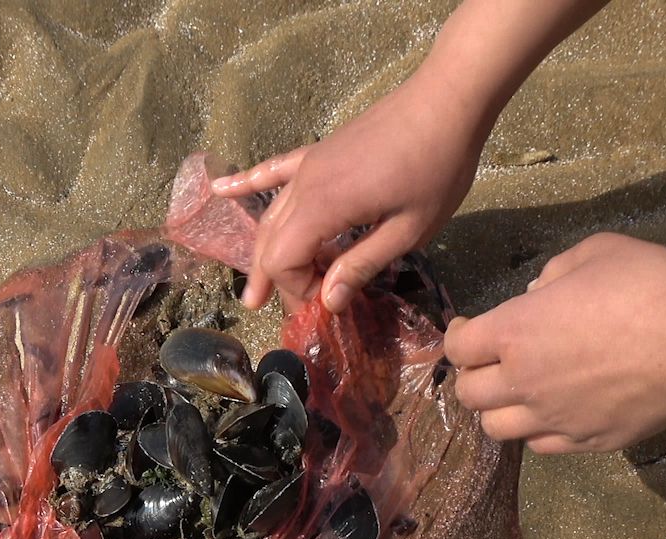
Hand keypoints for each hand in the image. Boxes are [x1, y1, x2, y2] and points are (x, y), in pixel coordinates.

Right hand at [212, 72, 489, 312]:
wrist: (446, 100)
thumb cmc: (436, 167)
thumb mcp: (408, 229)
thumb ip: (364, 263)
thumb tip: (330, 299)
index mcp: (324, 207)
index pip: (283, 260)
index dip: (297, 290)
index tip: (327, 306)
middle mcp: (305, 185)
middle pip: (272, 242)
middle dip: (280, 280)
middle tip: (291, 311)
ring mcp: (309, 165)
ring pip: (272, 215)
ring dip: (265, 253)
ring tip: (256, 290)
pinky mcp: (319, 151)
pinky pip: (273, 170)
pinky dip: (245, 182)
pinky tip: (219, 189)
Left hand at [447, 233, 665, 485]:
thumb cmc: (646, 286)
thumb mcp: (594, 254)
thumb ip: (553, 274)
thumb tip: (536, 295)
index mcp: (514, 331)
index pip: (458, 347)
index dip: (457, 336)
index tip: (468, 329)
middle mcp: (523, 382)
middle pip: (468, 394)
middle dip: (473, 375)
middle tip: (492, 362)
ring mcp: (553, 418)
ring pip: (497, 429)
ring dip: (499, 409)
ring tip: (519, 393)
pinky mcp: (585, 442)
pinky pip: (541, 446)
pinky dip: (537, 430)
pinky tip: (554, 412)